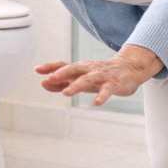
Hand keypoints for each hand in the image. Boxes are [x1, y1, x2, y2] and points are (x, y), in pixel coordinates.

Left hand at [35, 45, 162, 105]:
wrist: (130, 68)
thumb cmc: (102, 74)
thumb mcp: (82, 77)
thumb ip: (64, 81)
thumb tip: (44, 83)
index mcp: (81, 68)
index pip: (63, 65)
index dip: (51, 67)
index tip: (37, 70)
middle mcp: (89, 70)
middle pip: (73, 69)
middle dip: (60, 74)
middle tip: (48, 79)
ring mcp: (102, 76)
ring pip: (87, 79)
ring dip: (76, 85)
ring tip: (66, 92)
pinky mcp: (114, 84)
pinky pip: (107, 90)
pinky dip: (102, 96)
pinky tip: (97, 103)